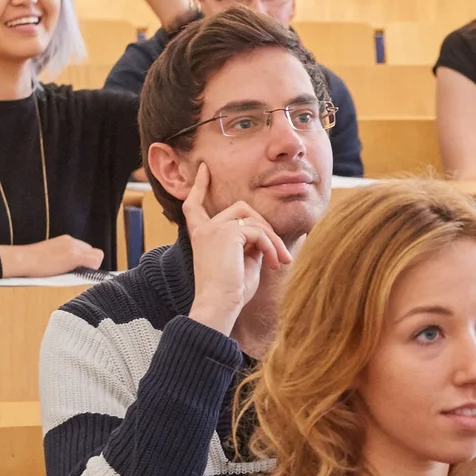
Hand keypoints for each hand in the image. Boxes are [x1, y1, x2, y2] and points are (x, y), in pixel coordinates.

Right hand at [0, 234, 102, 277]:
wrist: (22, 259)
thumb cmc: (30, 262)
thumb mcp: (49, 255)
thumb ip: (61, 258)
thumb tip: (71, 268)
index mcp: (66, 240)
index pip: (86, 249)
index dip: (85, 260)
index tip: (77, 269)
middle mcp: (72, 241)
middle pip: (93, 252)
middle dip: (89, 263)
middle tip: (77, 274)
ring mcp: (74, 248)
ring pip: (97, 256)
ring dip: (91, 267)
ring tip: (77, 275)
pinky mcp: (74, 256)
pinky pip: (95, 261)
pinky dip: (92, 270)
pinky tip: (81, 275)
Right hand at [183, 163, 290, 334]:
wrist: (218, 306)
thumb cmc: (230, 293)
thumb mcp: (242, 263)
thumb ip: (250, 245)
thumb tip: (264, 235)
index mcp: (202, 236)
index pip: (195, 205)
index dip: (199, 186)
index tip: (204, 169)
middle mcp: (204, 229)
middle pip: (240, 208)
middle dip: (265, 226)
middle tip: (279, 254)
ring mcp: (214, 229)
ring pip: (253, 219)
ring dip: (272, 238)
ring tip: (280, 260)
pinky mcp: (227, 233)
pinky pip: (259, 232)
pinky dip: (271, 246)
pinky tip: (274, 264)